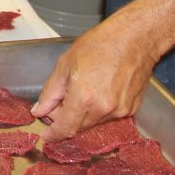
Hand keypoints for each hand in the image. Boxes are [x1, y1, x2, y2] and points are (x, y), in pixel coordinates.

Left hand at [30, 17, 156, 141]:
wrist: (134, 38)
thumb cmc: (100, 44)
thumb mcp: (65, 64)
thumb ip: (50, 92)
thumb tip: (39, 111)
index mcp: (83, 97)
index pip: (65, 128)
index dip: (53, 134)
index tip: (47, 135)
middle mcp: (103, 109)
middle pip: (78, 126)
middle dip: (66, 118)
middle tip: (60, 101)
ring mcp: (119, 111)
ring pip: (94, 122)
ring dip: (83, 113)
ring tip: (83, 88)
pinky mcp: (131, 109)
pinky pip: (109, 116)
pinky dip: (100, 109)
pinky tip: (100, 89)